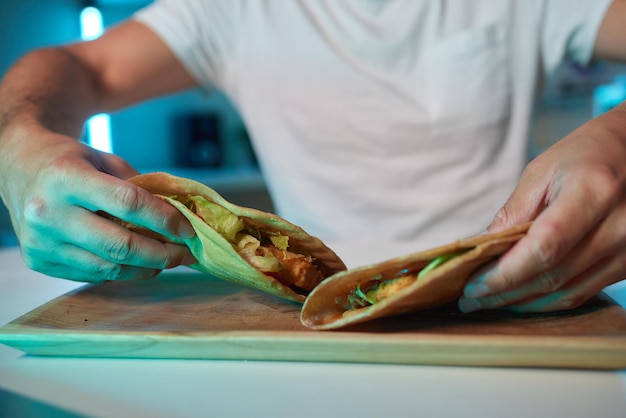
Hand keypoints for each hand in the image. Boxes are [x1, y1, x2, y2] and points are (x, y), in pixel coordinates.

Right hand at [1, 129, 194, 282]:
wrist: (17, 168)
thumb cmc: (68, 161)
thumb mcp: (103, 158)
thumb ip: (139, 186)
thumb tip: (180, 216)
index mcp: (65, 177)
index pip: (126, 203)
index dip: (164, 219)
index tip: (188, 229)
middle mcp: (48, 212)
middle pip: (120, 245)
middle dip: (161, 254)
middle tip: (185, 254)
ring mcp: (41, 241)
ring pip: (108, 268)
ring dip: (146, 269)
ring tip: (167, 261)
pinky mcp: (38, 261)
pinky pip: (92, 275)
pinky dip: (121, 271)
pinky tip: (136, 263)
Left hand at [459, 105, 625, 312]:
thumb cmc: (585, 155)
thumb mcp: (542, 171)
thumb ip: (513, 212)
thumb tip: (480, 249)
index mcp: (593, 193)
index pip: (544, 247)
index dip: (506, 273)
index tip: (473, 285)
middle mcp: (619, 226)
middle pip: (552, 275)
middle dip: (504, 292)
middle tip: (469, 300)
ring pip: (566, 292)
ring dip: (522, 302)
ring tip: (488, 302)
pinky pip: (582, 293)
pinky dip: (547, 300)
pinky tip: (520, 298)